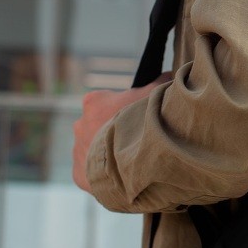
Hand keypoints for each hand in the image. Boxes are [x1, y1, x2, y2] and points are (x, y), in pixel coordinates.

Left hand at [72, 73, 171, 192]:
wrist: (128, 163)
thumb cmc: (139, 124)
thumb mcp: (152, 96)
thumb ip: (159, 83)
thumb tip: (170, 73)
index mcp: (93, 102)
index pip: (108, 101)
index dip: (125, 108)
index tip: (136, 116)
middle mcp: (79, 124)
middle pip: (100, 125)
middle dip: (114, 130)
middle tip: (135, 138)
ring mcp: (77, 150)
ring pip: (95, 148)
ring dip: (109, 151)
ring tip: (129, 159)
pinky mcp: (78, 174)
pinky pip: (91, 172)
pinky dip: (103, 173)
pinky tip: (120, 174)